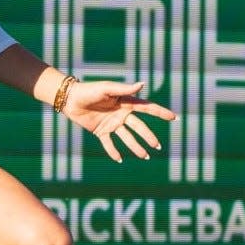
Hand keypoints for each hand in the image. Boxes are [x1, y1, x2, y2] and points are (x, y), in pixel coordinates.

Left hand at [61, 80, 175, 162]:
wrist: (70, 99)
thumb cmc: (89, 90)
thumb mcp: (107, 89)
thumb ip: (124, 89)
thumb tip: (143, 84)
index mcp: (125, 102)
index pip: (147, 108)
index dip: (161, 113)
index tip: (174, 118)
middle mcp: (121, 114)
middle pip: (139, 127)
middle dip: (149, 137)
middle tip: (158, 146)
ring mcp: (111, 123)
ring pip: (127, 138)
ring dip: (136, 147)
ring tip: (145, 157)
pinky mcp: (100, 131)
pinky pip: (109, 144)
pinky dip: (113, 152)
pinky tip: (119, 160)